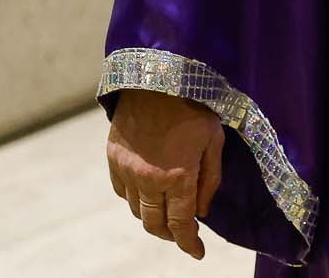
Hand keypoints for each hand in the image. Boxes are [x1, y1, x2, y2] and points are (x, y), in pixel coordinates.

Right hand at [107, 88, 223, 260]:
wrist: (158, 76)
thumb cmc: (195, 107)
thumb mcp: (215, 141)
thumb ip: (210, 180)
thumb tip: (201, 212)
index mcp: (179, 176)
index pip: (182, 225)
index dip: (190, 244)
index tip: (198, 253)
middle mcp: (150, 179)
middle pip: (156, 225)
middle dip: (171, 235)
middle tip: (182, 233)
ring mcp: (128, 170)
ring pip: (137, 211)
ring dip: (153, 218)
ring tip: (167, 211)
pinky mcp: (113, 159)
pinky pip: (122, 193)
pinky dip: (135, 200)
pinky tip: (147, 193)